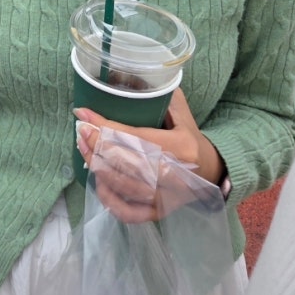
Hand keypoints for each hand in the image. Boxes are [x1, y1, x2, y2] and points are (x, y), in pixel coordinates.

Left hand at [74, 88, 224, 222]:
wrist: (212, 172)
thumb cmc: (191, 139)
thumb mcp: (182, 114)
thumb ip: (160, 97)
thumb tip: (123, 82)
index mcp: (180, 147)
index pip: (134, 137)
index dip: (105, 127)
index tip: (83, 114)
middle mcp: (173, 175)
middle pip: (125, 162)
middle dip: (97, 144)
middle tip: (81, 130)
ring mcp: (165, 198)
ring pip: (123, 186)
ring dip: (97, 165)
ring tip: (83, 146)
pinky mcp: (159, 213)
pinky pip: (127, 211)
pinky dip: (109, 198)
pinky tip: (97, 180)